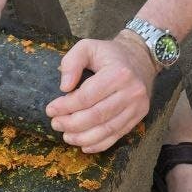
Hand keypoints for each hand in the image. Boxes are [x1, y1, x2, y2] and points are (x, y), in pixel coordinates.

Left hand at [45, 34, 155, 153]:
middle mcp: (131, 91)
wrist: (140, 59)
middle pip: (97, 116)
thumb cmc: (109, 54)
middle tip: (55, 124)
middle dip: (72, 124)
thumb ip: (72, 62)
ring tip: (66, 136)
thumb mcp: (88, 46)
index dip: (66, 106)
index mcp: (118, 73)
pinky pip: (117, 135)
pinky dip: (99, 144)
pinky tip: (84, 144)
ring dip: (83, 137)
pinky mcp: (139, 117)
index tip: (50, 110)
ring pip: (107, 129)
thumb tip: (64, 87)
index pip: (87, 96)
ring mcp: (137, 106)